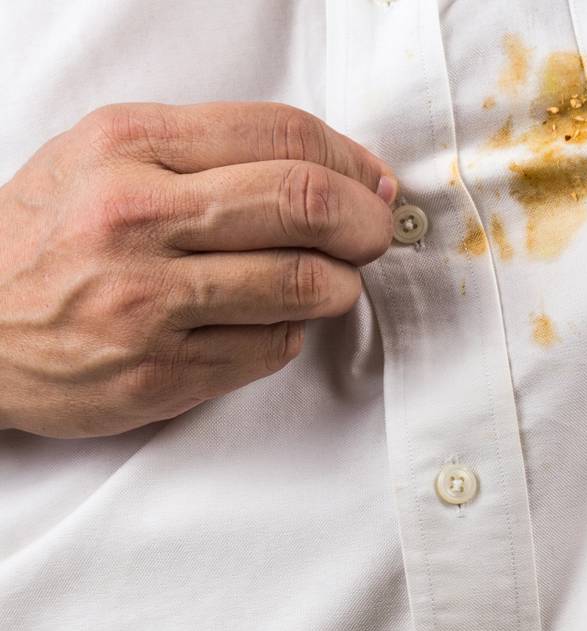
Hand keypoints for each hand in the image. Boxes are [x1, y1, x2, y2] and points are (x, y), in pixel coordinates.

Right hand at [0, 102, 397, 437]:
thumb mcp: (105, 156)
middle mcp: (133, 219)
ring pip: (305, 284)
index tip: (369, 182)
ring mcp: (145, 303)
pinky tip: (270, 320)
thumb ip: (214, 150)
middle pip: (305, 205)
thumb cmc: (47, 238)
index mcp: (125, 146)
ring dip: (342, 284)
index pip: (282, 135)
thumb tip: (343, 168)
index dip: (350, 159)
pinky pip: (274, 347)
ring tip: (329, 280)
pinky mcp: (159, 374)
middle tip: (374, 234)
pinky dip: (293, 331)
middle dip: (366, 221)